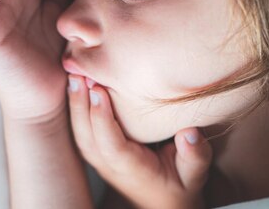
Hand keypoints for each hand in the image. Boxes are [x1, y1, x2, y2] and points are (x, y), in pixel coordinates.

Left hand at [67, 75, 212, 208]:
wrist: (161, 202)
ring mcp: (99, 159)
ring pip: (79, 132)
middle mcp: (110, 165)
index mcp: (132, 169)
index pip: (112, 145)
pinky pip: (80, 129)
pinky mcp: (96, 151)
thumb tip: (190, 132)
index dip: (102, 118)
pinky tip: (76, 83)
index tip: (98, 91)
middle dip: (80, 104)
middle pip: (87, 136)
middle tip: (78, 73)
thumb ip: (195, 156)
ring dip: (75, 103)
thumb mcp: (194, 174)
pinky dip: (76, 107)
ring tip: (73, 73)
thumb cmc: (179, 185)